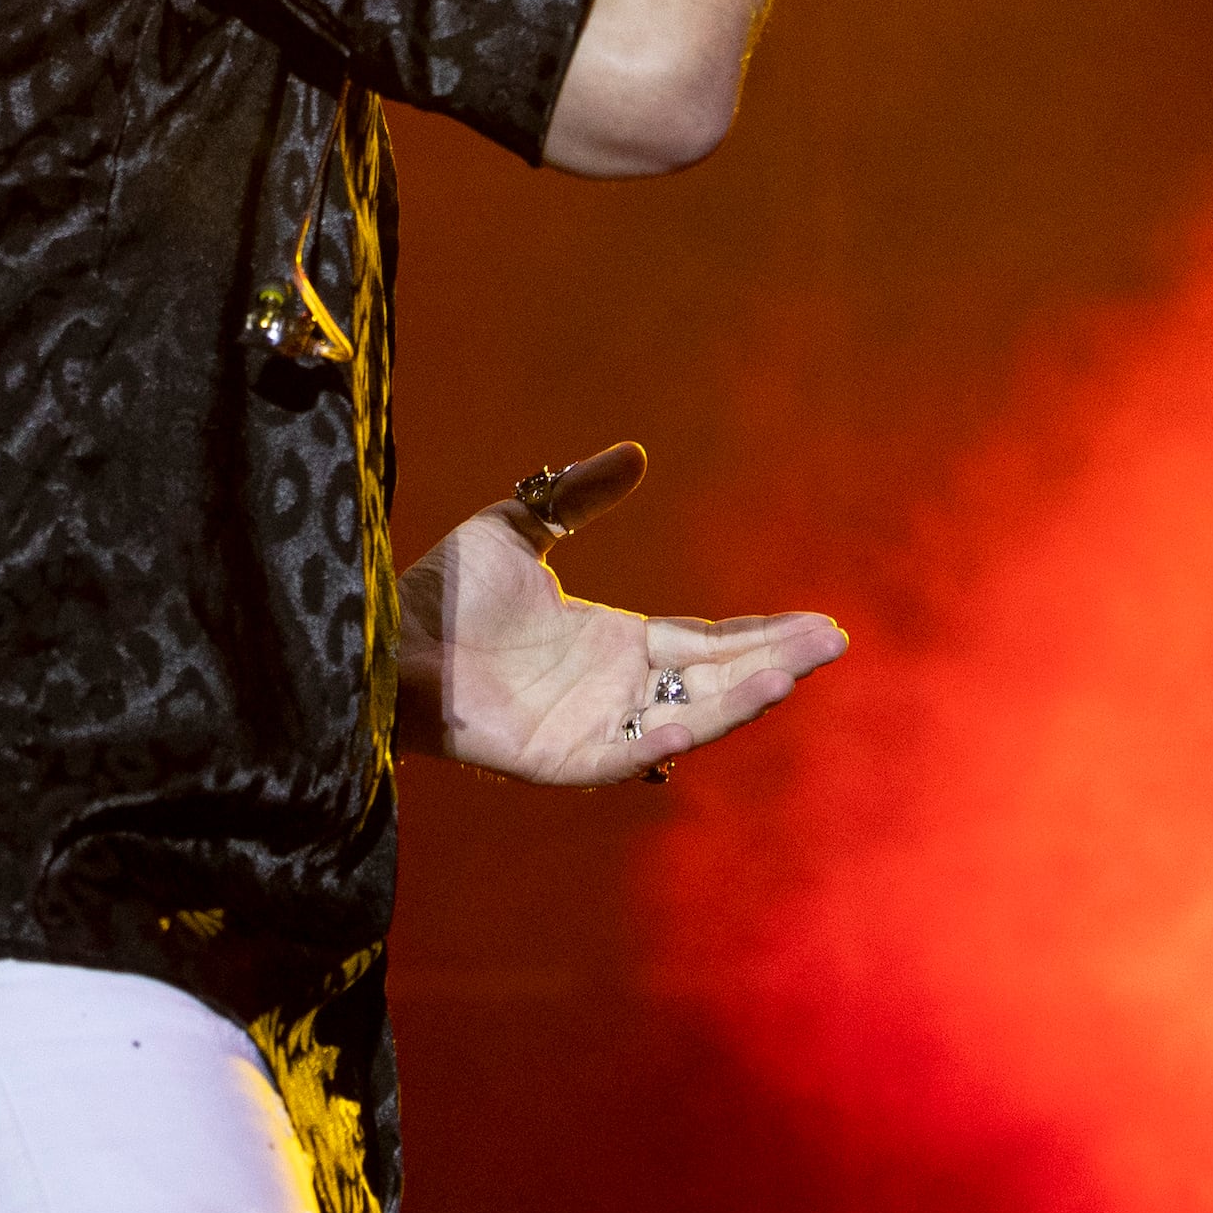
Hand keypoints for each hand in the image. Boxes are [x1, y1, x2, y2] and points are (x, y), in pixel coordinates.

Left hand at [397, 441, 849, 785]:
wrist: (377, 637)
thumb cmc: (439, 590)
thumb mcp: (520, 527)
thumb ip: (578, 496)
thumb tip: (639, 454)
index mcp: (613, 643)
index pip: (705, 640)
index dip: (762, 632)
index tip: (819, 622)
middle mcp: (613, 690)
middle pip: (713, 677)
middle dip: (775, 662)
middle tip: (834, 643)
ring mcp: (591, 727)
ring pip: (687, 716)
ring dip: (742, 698)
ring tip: (794, 672)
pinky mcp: (561, 759)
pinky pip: (630, 751)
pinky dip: (674, 734)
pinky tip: (711, 711)